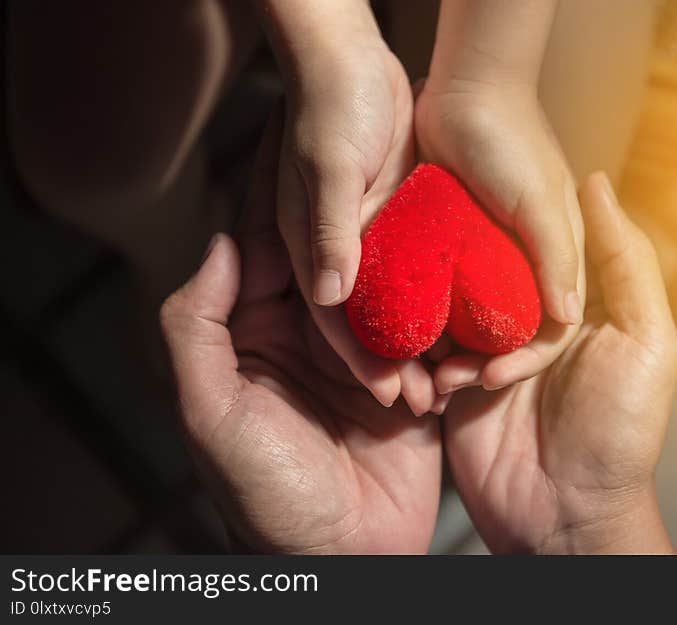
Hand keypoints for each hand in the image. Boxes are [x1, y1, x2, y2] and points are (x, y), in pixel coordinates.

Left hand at [160, 114, 441, 552]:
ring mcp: (366, 353)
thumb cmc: (266, 495)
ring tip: (437, 189)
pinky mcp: (412, 379)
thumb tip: (223, 242)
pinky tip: (466, 257)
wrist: (344, 560)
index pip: (273, 248)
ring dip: (411, 251)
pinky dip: (445, 304)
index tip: (304, 130)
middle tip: (387, 142)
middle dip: (361, 208)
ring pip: (390, 284)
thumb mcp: (212, 416)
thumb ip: (197, 330)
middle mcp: (313, 334)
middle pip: (339, 257)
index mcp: (259, 332)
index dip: (286, 192)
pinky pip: (427, 329)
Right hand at [278, 35, 447, 413]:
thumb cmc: (330, 104)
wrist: (351, 56)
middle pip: (368, 317)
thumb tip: (333, 293)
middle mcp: (338, 247)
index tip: (393, 394)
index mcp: (309, 242)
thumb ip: (327, 228)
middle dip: (396, 360)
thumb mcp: (327, 164)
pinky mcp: (399, 217)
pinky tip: (468, 319)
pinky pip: (421, 265)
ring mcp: (370, 234)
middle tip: (430, 398)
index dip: (361, 359)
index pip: (335, 317)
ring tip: (456, 371)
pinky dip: (440, 294)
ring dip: (424, 334)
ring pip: (398, 299)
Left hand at [415, 79, 585, 393]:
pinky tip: (402, 334)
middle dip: (477, 362)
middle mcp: (520, 260)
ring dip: (446, 346)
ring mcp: (482, 252)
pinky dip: (425, 312)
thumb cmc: (512, 142)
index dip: (523, 359)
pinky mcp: (448, 241)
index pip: (547, 327)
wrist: (463, 88)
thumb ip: (557, 255)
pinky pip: (438, 288)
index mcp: (554, 256)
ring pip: (467, 316)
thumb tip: (568, 317)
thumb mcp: (540, 200)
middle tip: (441, 385)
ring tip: (418, 371)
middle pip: (503, 330)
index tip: (488, 378)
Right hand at [442, 173, 676, 553]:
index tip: (490, 185)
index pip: (547, 240)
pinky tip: (439, 376)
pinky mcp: (458, 386)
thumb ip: (625, 264)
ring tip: (455, 341)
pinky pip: (434, 355)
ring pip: (456, 308)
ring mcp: (492, 353)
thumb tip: (594, 184)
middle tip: (450, 253)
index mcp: (581, 304)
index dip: (522, 217)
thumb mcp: (645, 342)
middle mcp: (534, 321)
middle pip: (493, 269)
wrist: (566, 518)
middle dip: (474, 270)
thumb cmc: (618, 433)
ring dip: (451, 322)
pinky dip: (432, 362)